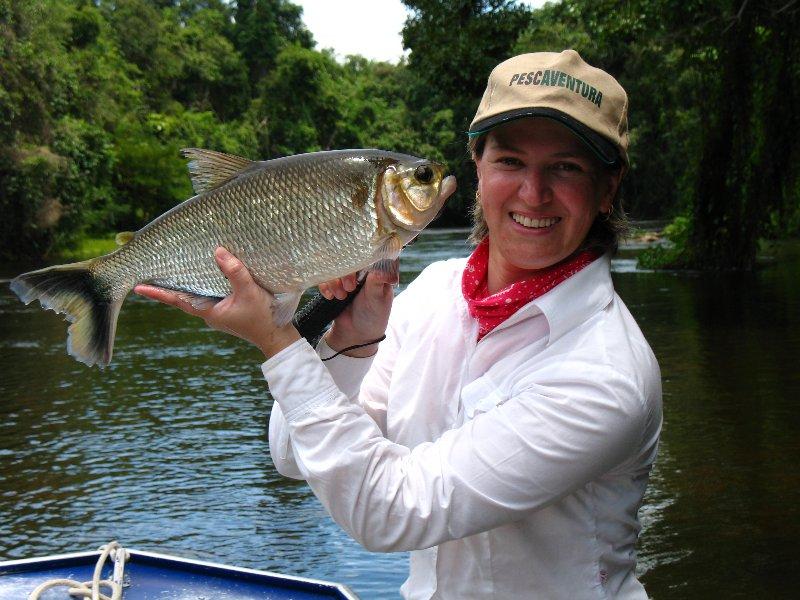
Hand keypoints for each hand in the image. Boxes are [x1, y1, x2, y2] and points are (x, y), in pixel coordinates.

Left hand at [134, 247, 299, 358]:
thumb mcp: (249, 292)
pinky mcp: (228, 310)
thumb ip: (234, 272)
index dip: (158, 293)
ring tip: (173, 270)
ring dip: (186, 284)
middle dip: (169, 285)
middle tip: (151, 271)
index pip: (177, 300)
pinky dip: (203, 285)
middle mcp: (209, 313)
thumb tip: (218, 251)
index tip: (138, 287)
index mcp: (208, 312)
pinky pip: (210, 295)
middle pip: (184, 296)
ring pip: (198, 295)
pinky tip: (206, 275)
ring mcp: (219, 313)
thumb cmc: (262, 317)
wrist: (277, 336)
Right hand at [318, 262, 397, 356]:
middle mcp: (362, 272)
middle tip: (350, 288)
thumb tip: (378, 269)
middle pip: (349, 260)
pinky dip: (325, 286)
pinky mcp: (334, 285)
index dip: (361, 259)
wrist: (357, 335)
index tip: (358, 271)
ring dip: (335, 282)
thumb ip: (378, 282)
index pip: (369, 254)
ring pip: (335, 268)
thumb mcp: (379, 300)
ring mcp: (347, 278)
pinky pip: (324, 278)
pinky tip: (331, 297)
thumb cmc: (374, 317)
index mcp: (377, 271)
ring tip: (342, 296)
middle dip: (346, 274)